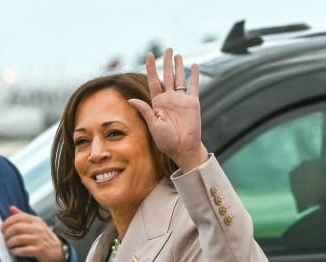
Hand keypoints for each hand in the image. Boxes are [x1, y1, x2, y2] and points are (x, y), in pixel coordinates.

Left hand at [1, 206, 64, 261]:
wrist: (58, 250)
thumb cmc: (44, 237)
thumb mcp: (35, 224)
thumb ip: (23, 216)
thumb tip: (11, 208)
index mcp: (35, 220)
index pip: (18, 217)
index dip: (7, 222)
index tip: (2, 228)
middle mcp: (38, 228)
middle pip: (16, 228)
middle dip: (7, 233)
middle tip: (4, 238)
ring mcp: (39, 239)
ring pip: (18, 239)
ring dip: (10, 243)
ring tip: (8, 245)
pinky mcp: (39, 250)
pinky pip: (23, 250)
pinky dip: (15, 251)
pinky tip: (13, 251)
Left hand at [129, 48, 207, 171]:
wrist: (182, 148)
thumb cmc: (166, 140)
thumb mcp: (153, 125)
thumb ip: (145, 111)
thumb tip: (131, 99)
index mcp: (157, 103)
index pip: (153, 80)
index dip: (151, 67)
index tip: (149, 54)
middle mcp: (169, 99)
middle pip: (167, 76)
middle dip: (166, 62)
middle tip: (167, 48)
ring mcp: (181, 100)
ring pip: (179, 78)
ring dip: (179, 66)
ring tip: (178, 54)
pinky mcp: (193, 103)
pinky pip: (194, 86)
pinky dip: (194, 76)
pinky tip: (194, 65)